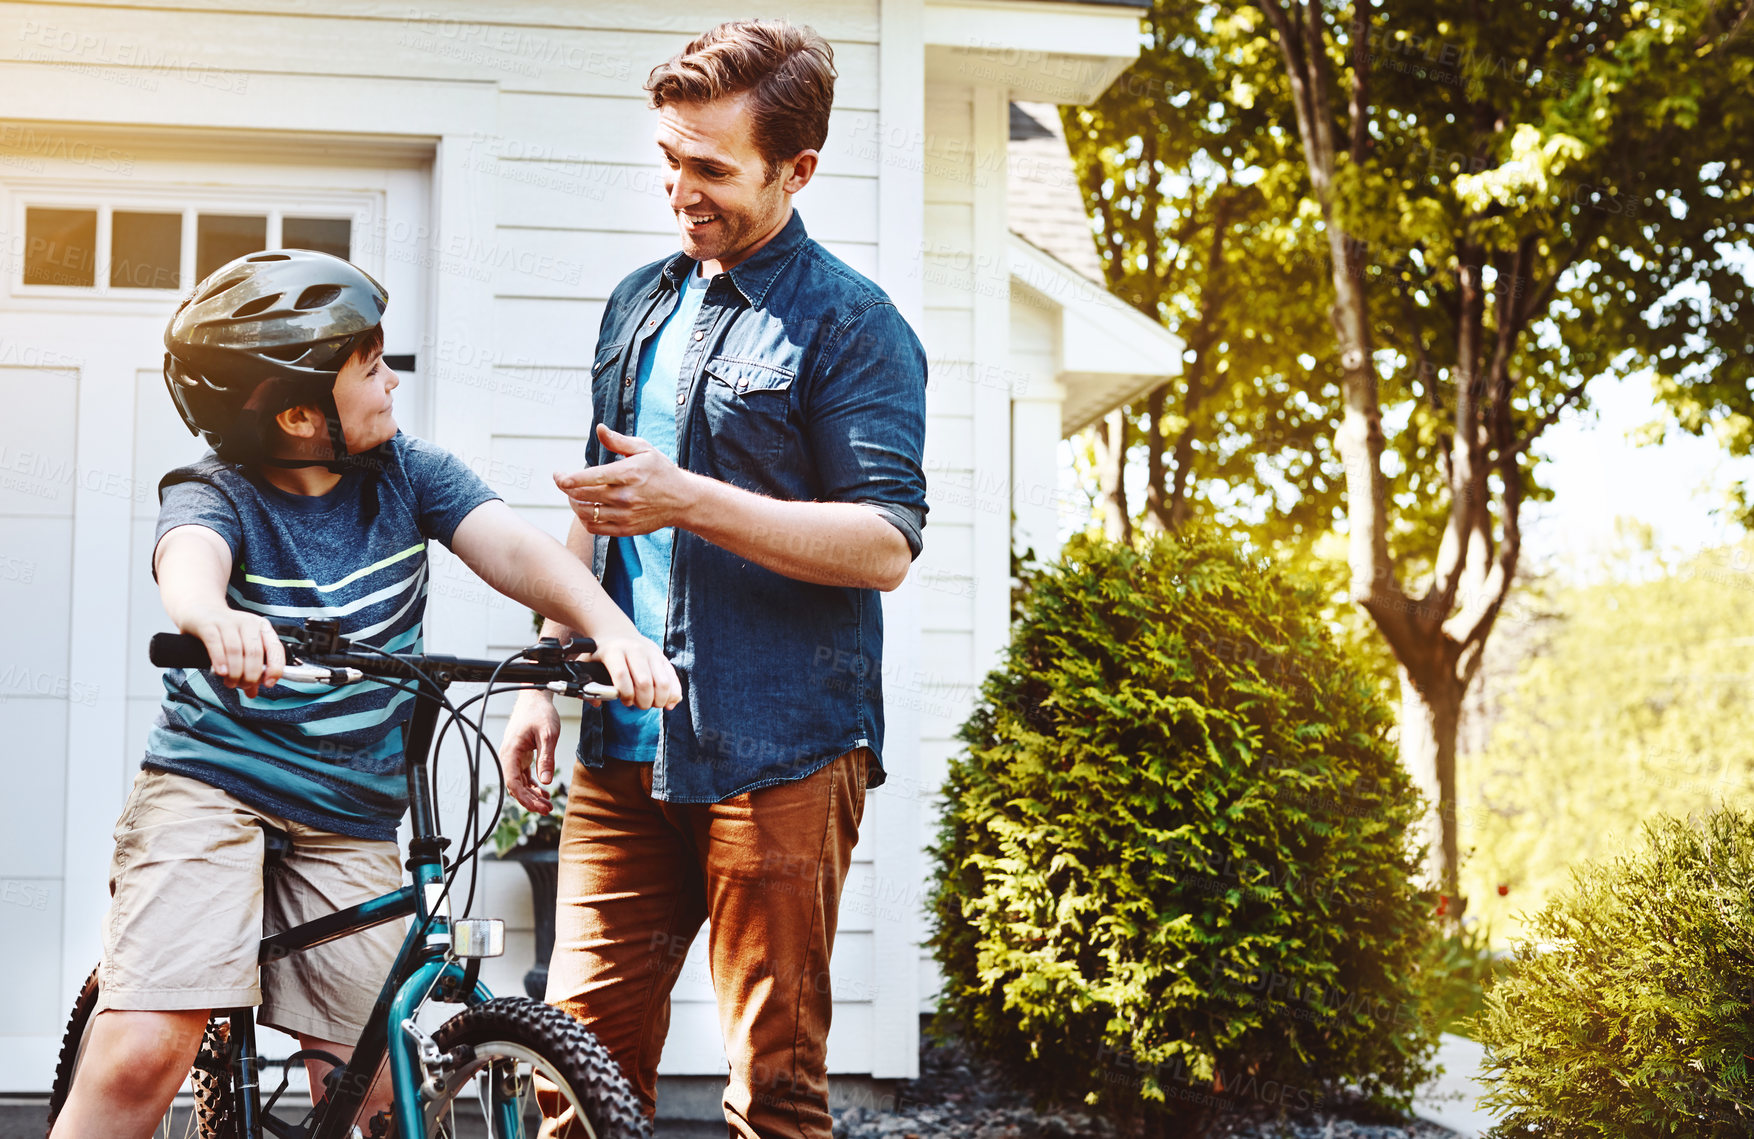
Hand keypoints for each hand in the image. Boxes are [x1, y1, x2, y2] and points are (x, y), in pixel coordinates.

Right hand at [184, 607, 283, 698]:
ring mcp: (228, 621)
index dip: (275, 668)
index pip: (276, 649)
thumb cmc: (224, 632)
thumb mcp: (241, 649)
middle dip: (250, 675)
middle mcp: (248, 622)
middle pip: (254, 653)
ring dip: (234, 672)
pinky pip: (216, 644)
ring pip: (236, 651)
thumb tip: (252, 693)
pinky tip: (220, 672)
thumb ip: (249, 669)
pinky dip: (220, 661)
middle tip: (242, 686)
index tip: (268, 684)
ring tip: (230, 682)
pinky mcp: (209, 624)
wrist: (199, 610)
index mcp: (262, 628)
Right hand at [499, 690, 561, 813]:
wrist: (535, 698)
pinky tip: (543, 793)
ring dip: (532, 795)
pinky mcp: (520, 755)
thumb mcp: (548, 735)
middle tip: (547, 809)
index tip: (538, 807)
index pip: (513, 783)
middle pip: (515, 786)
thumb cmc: (539, 712)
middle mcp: (509, 756)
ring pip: (520, 783)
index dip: (524, 798)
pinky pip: (524, 776)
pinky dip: (533, 786)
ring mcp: (514, 757)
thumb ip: (546, 758)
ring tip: (547, 805)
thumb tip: (546, 781)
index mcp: (510, 752)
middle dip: (530, 801)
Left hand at [556, 424, 696, 536]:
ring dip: (574, 504)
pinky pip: (595, 528)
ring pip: (586, 513)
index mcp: (629, 473)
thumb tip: (599, 428)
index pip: (589, 478)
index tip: (558, 475)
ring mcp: (626, 515)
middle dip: (567, 489)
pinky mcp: (626, 529)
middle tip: (564, 482)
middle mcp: (626, 496)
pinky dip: (585, 519)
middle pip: (582, 496)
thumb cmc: (661, 471)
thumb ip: (618, 441)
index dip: (567, 479)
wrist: (683, 500)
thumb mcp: (644, 449)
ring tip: (574, 495)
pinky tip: (586, 509)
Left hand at [589, 633, 682, 711]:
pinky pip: (673, 678)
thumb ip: (587, 682)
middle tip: (639, 704)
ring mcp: (651, 653)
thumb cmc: (601, 651)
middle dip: (643, 701)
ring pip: (662, 682)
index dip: (625, 694)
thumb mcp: (587, 661)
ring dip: (659, 699)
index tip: (624, 701)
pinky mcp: (662, 657)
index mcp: (614, 651)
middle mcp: (635, 650)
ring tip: (652, 703)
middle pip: (645, 682)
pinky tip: (668, 703)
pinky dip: (674, 693)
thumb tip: (596, 702)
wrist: (616, 631)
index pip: (622, 675)